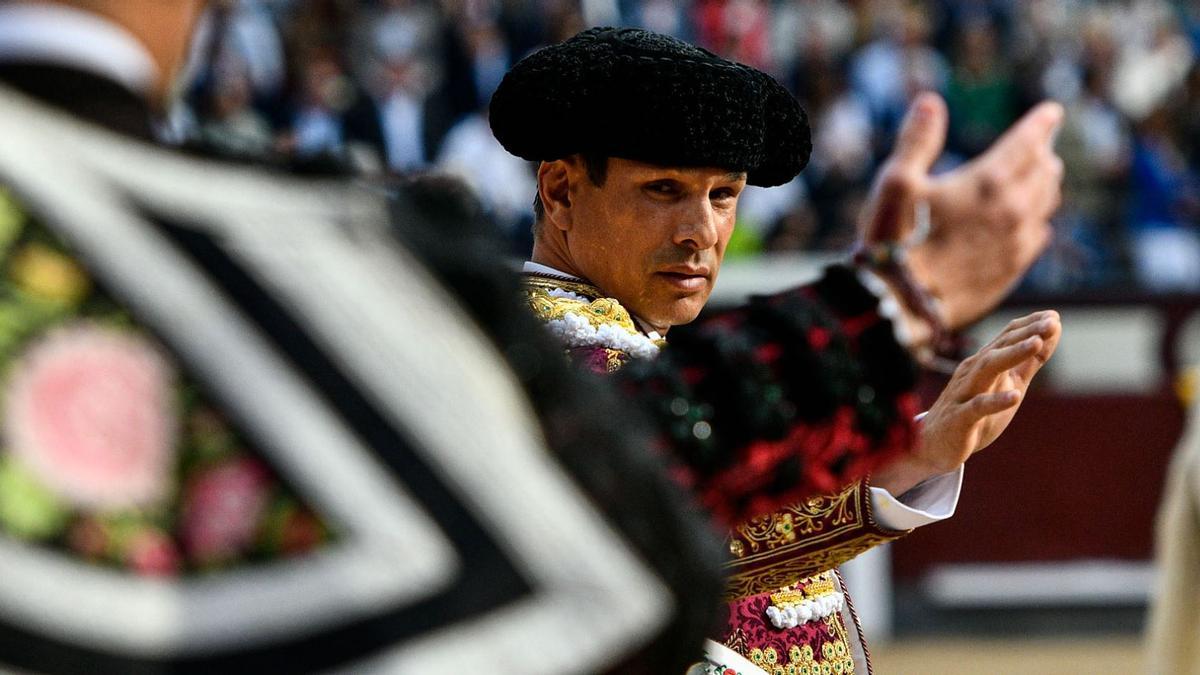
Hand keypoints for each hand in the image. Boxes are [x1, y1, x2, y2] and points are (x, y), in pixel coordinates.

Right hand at [858, 93, 1063, 330]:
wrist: (902, 308)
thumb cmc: (893, 244)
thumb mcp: (896, 184)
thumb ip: (917, 140)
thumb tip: (930, 102)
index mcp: (988, 181)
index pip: (1028, 141)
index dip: (1041, 123)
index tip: (1051, 112)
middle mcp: (1013, 209)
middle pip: (1044, 171)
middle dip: (1042, 153)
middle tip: (1041, 144)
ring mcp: (1016, 243)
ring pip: (1046, 203)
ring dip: (1045, 184)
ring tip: (1041, 175)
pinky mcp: (1012, 270)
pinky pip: (1038, 236)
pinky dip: (1038, 219)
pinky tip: (1031, 222)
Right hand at [870, 310, 1061, 495]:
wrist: (932, 445)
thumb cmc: (973, 413)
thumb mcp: (1007, 386)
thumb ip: (1028, 363)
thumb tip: (1052, 333)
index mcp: (983, 364)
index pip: (1006, 338)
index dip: (1029, 326)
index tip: (1054, 316)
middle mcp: (972, 373)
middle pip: (999, 348)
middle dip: (1025, 334)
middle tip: (1051, 323)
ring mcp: (964, 394)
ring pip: (987, 369)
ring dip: (1012, 354)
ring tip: (1036, 343)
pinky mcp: (959, 419)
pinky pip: (976, 407)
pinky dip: (995, 401)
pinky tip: (1015, 397)